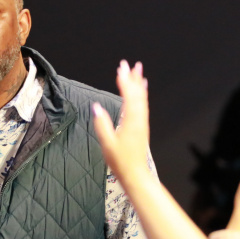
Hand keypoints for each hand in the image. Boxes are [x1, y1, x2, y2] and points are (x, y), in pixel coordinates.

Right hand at [91, 60, 151, 185]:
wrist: (136, 174)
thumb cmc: (121, 161)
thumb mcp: (107, 144)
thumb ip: (102, 125)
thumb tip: (96, 107)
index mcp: (131, 122)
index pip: (128, 96)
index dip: (124, 82)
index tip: (120, 69)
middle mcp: (139, 119)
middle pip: (137, 94)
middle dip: (132, 78)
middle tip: (128, 63)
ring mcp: (142, 122)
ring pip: (141, 98)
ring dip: (138, 83)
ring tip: (137, 71)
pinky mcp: (142, 126)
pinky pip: (143, 105)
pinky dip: (142, 94)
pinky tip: (142, 90)